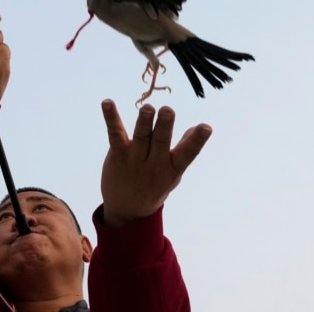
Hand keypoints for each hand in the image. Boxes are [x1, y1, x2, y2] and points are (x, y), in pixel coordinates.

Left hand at [99, 100, 211, 226]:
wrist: (127, 210)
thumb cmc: (155, 186)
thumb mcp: (174, 173)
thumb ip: (183, 150)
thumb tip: (198, 128)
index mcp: (172, 168)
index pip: (187, 154)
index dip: (197, 140)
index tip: (206, 127)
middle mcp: (154, 163)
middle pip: (160, 141)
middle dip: (164, 126)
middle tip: (168, 110)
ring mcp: (135, 159)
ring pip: (140, 137)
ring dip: (144, 121)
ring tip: (147, 108)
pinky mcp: (118, 154)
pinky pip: (114, 134)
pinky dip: (111, 117)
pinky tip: (107, 102)